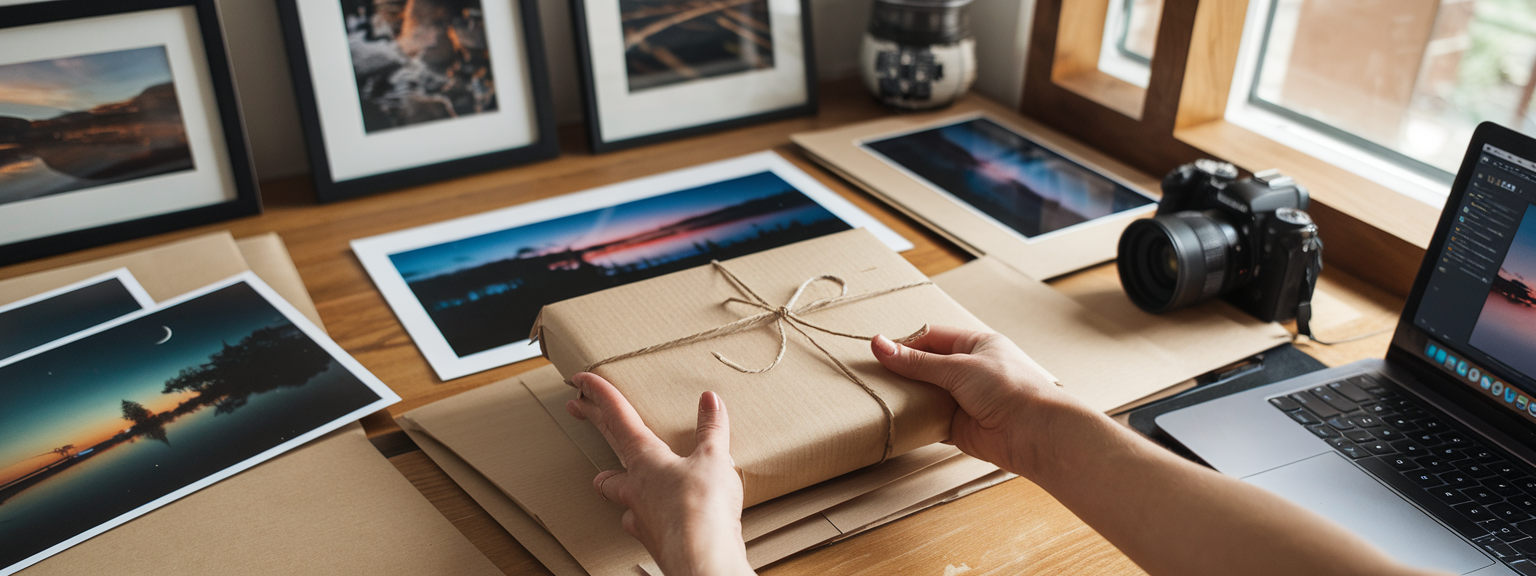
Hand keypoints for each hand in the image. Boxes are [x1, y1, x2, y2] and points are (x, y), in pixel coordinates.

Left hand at [565, 372, 754, 575]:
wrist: (701, 560)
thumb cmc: (702, 509)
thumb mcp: (714, 459)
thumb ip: (711, 429)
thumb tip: (710, 400)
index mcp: (646, 459)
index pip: (617, 417)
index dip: (599, 394)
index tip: (581, 379)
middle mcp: (635, 486)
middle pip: (608, 446)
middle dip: (593, 422)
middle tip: (575, 408)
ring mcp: (640, 514)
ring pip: (617, 492)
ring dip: (613, 480)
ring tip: (609, 478)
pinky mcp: (652, 538)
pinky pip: (640, 521)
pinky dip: (644, 514)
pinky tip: (650, 517)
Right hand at [871, 326, 1077, 477]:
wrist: (1034, 432)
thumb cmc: (1009, 388)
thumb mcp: (958, 367)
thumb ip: (916, 362)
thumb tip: (879, 344)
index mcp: (975, 345)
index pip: (931, 338)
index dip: (906, 344)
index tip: (879, 352)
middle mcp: (970, 371)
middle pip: (926, 366)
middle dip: (904, 371)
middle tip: (873, 375)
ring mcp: (964, 399)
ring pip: (926, 394)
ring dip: (909, 396)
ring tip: (879, 396)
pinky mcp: (959, 426)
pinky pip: (930, 420)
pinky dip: (917, 420)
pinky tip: (898, 418)